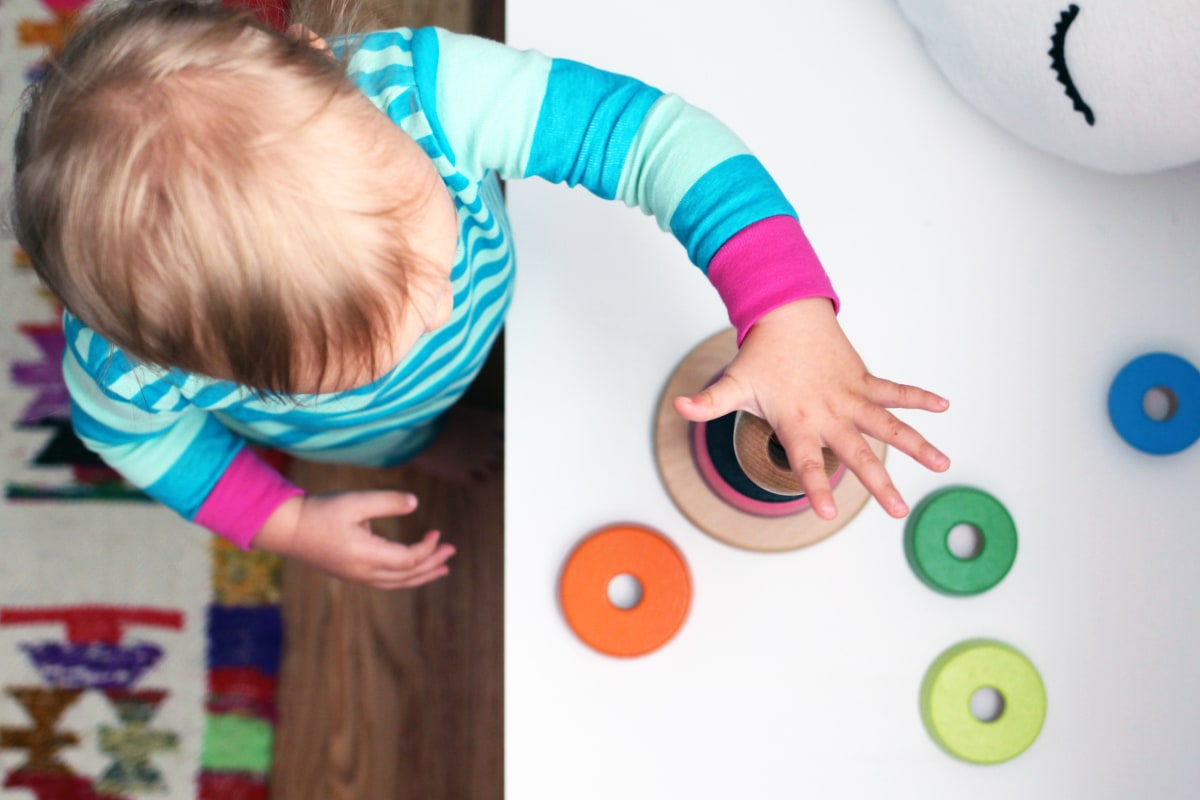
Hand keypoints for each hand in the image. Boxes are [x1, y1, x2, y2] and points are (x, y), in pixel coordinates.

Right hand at [253, 491, 454, 589]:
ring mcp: (357, 576)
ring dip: (421, 575)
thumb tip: (415, 503)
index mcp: (366, 556)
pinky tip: (412, 569)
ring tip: (442, 570)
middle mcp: (363, 572)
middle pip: (407, 576)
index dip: (428, 549)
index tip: (437, 532)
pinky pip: (386, 581)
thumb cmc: (321, 512)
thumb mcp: (355, 501)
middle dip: (432, 565)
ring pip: (397, 583)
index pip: (408, 560)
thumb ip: (387, 502)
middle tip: (451, 552)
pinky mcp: (351, 573)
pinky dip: (405, 577)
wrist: (288, 529)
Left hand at [674, 297, 949, 519]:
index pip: (803, 461)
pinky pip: (895, 390)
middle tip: (898, 511)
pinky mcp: (863, 380)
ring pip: (888, 424)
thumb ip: (708, 403)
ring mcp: (850, 396)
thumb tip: (679, 407)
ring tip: (944, 463)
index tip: (825, 511)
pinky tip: (944, 406)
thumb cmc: (761, 356)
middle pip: (856, 453)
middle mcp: (828, 412)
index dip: (814, 485)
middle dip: (879, 484)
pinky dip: (919, 396)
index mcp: (797, 421)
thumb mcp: (733, 384)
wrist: (785, 314)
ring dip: (917, 443)